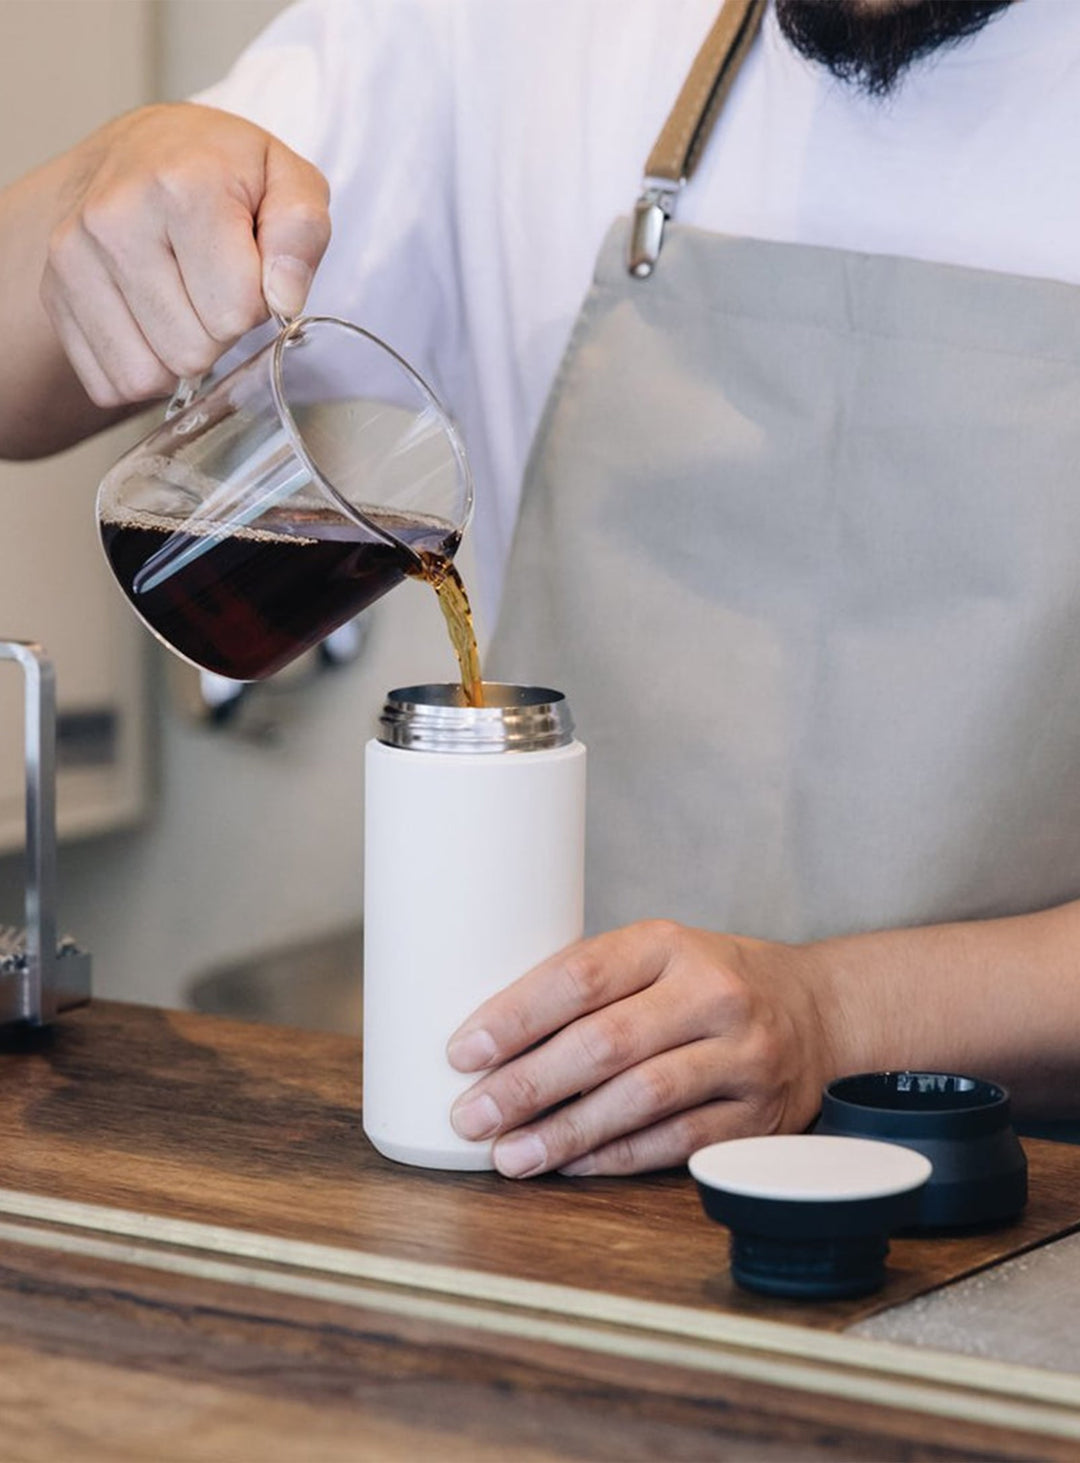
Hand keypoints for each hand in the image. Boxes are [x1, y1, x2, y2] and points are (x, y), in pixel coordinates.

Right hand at [40, 103, 330, 407]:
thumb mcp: (286, 179)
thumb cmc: (223, 172)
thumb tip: (283, 298)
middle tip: (213, 285)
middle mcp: (113, 219)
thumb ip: (302, 233)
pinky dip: (142, 367)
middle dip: (217, 332)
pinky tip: (151, 319)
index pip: (236, 311)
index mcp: (181, 185)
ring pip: (147, 376)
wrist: (141, 152)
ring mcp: (73, 260)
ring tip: (183, 299)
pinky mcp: (54, 297)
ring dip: (179, 356)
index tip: (247, 267)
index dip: (257, 302)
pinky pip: (111, 384)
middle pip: (191, 351)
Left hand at [446, 920, 838, 1177]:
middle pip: (604, 1043)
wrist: (818, 1010)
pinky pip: (675, 1144)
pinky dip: (615, 1157)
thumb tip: (490, 1040)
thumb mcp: (656, 955)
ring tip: (508, 1154)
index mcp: (668, 943)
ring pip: (640, 1098)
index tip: (464, 1050)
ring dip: (564, 1132)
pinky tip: (569, 1165)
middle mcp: (712, 993)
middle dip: (526, 1084)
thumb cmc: (707, 981)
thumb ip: (588, 985)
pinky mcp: (758, 1115)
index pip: (581, 976)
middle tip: (471, 1115)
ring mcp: (742, 1056)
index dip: (516, 1015)